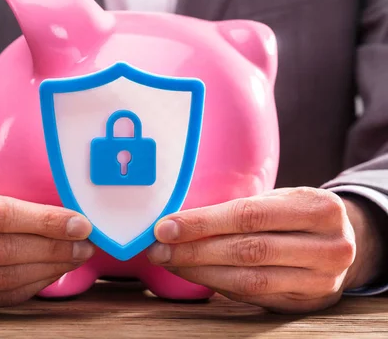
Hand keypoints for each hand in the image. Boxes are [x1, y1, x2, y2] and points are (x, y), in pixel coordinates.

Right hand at [0, 184, 94, 310]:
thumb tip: (53, 212)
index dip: (43, 220)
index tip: (78, 222)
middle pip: (2, 251)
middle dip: (53, 248)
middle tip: (84, 243)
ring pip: (2, 279)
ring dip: (47, 269)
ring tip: (74, 257)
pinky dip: (29, 287)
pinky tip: (50, 274)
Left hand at [146, 187, 383, 313]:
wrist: (344, 243)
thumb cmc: (298, 215)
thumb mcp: (282, 200)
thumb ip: (242, 210)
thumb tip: (177, 221)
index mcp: (318, 208)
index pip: (249, 215)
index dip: (202, 223)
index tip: (165, 227)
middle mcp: (328, 246)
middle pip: (247, 250)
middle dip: (194, 250)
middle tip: (158, 248)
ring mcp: (321, 280)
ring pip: (249, 279)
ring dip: (200, 271)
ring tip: (170, 261)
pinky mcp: (307, 303)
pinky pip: (254, 295)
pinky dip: (218, 284)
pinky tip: (195, 274)